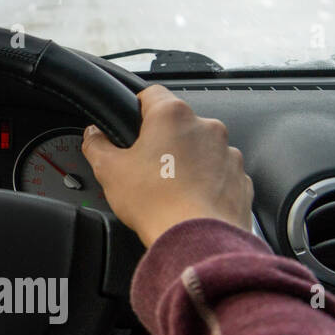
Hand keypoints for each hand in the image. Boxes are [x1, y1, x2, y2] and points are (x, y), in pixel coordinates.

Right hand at [81, 85, 252, 247]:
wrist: (198, 240)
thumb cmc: (156, 202)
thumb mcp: (109, 170)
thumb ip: (96, 145)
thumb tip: (93, 136)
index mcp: (172, 116)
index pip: (151, 93)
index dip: (136, 107)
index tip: (130, 124)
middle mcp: (206, 127)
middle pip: (178, 123)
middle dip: (162, 140)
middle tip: (145, 165)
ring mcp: (228, 153)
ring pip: (201, 148)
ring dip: (187, 161)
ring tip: (169, 188)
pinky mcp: (241, 179)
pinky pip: (219, 173)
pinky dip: (207, 182)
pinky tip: (189, 201)